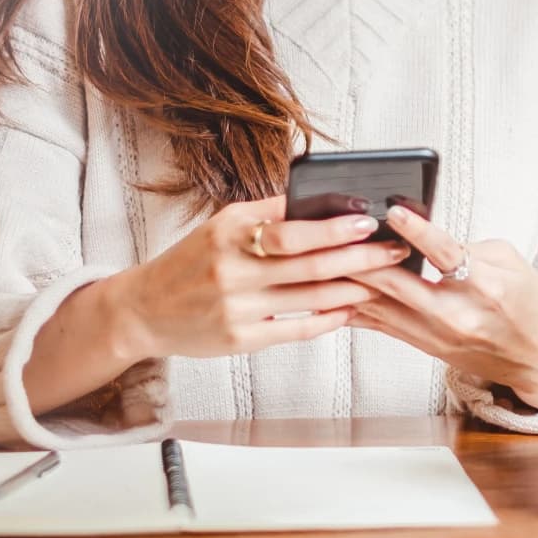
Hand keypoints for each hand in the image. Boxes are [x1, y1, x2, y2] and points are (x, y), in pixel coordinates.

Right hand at [109, 193, 411, 361]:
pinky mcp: (239, 340)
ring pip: (309, 298)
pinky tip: (351, 310)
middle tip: (393, 249)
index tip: (369, 220)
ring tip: (382, 279)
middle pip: (308, 263)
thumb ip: (268, 214)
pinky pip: (294, 329)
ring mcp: (235, 307)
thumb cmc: (193, 261)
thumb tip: (323, 198)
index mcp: (230, 231)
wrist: (144, 309)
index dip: (334, 225)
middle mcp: (232, 268)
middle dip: (358, 256)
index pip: (291, 226)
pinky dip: (327, 320)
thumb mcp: (222, 225)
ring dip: (352, 288)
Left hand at [347, 204, 537, 408]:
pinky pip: (379, 324)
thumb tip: (421, 234)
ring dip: (348, 282)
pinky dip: (353, 307)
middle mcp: (456, 315)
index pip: (445, 254)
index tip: (393, 210)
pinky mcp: (423, 345)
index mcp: (484, 286)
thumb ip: (466, 245)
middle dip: (361, 257)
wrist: (536, 359)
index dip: (417, 232)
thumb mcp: (511, 262)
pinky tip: (327, 294)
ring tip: (319, 257)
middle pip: (398, 285)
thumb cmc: (528, 304)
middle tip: (333, 232)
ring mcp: (436, 335)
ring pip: (380, 306)